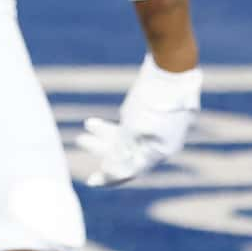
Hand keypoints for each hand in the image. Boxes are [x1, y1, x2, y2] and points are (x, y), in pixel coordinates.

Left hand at [77, 57, 198, 185]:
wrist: (171, 68)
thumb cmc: (154, 99)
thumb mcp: (136, 127)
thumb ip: (126, 151)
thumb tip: (114, 172)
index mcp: (160, 151)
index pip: (131, 171)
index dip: (110, 177)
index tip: (91, 182)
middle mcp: (161, 144)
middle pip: (127, 154)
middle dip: (103, 150)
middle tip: (80, 141)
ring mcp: (159, 128)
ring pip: (127, 139)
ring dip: (105, 135)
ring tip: (86, 125)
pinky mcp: (154, 114)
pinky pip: (131, 127)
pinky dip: (114, 127)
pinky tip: (98, 122)